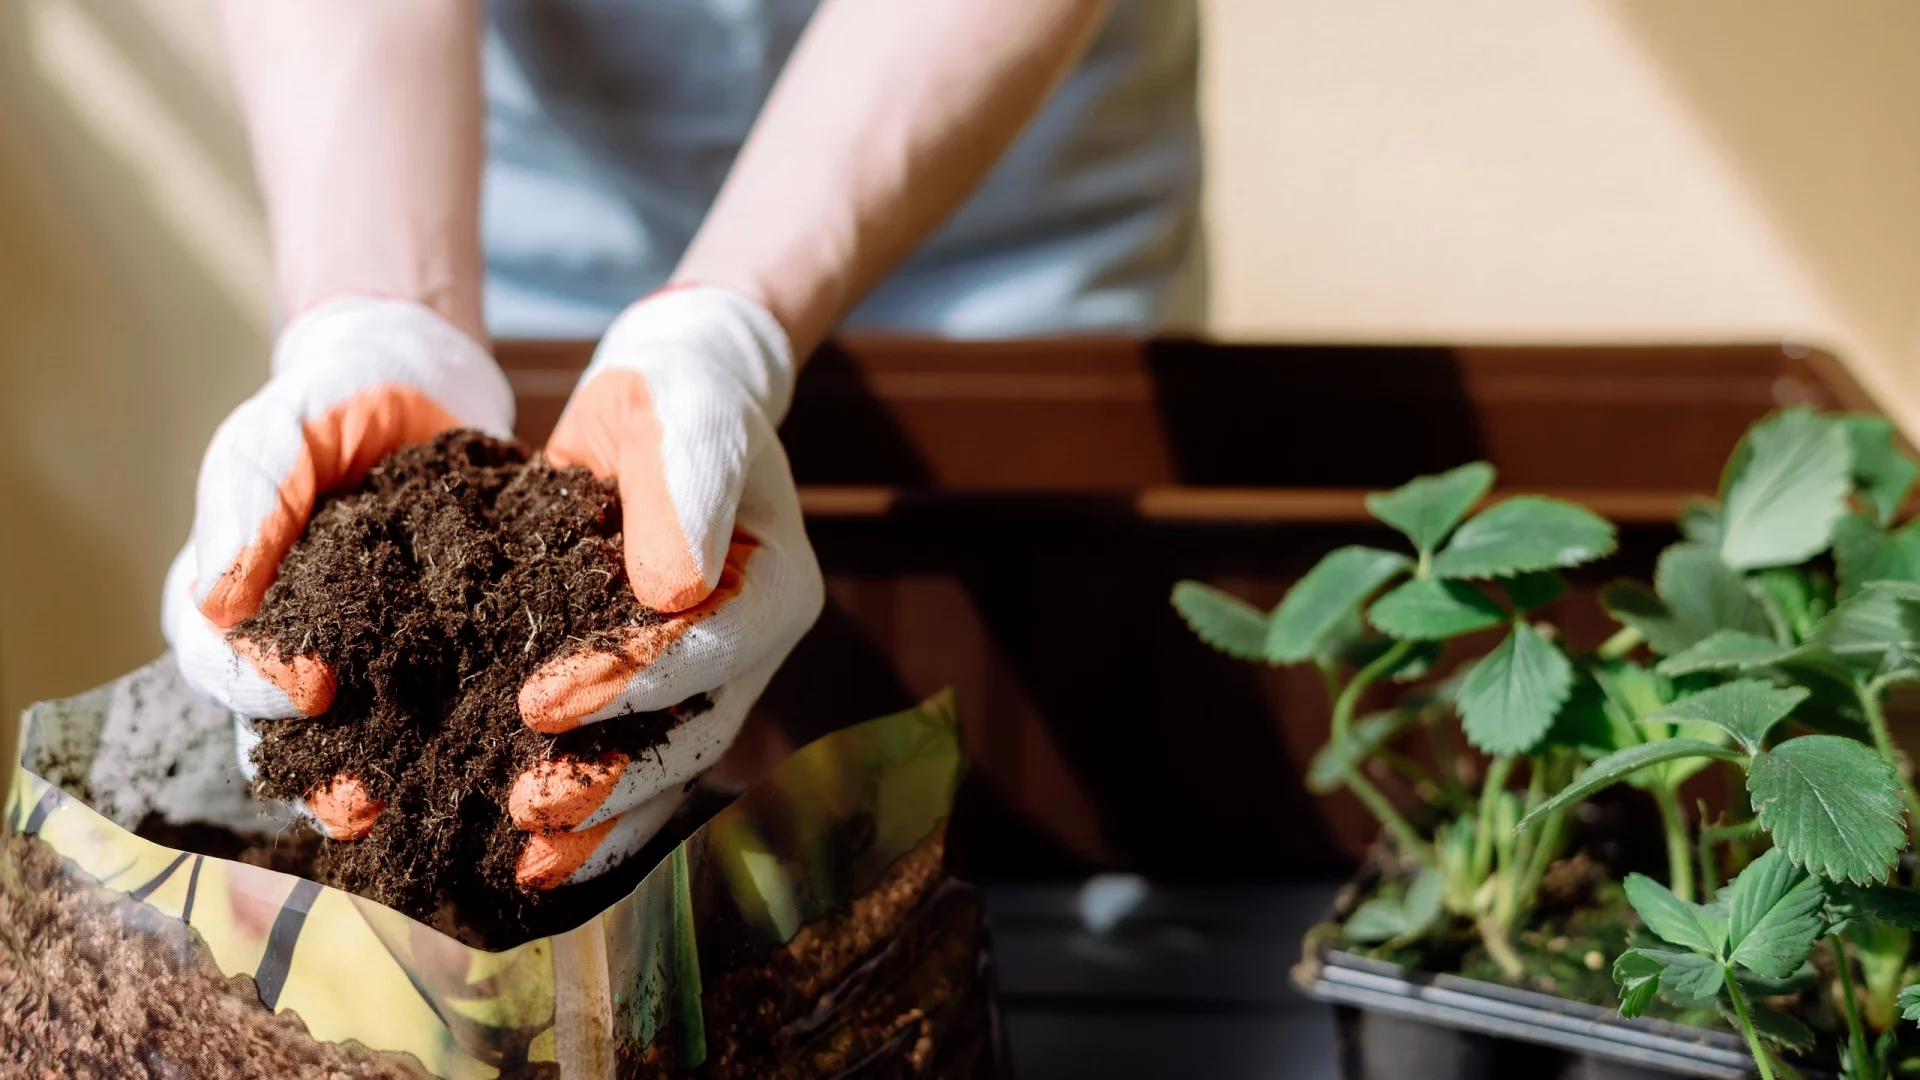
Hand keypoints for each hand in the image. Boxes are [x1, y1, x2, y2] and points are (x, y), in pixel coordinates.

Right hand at [161, 296, 512, 794]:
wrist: (421, 383)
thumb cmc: (329, 404)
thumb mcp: (280, 433)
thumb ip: (252, 502)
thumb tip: (217, 603)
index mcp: (236, 608)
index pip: (224, 669)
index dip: (256, 688)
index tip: (307, 689)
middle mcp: (298, 652)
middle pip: (291, 739)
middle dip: (321, 778)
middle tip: (360, 803)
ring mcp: (374, 662)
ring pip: (370, 744)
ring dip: (393, 782)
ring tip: (428, 807)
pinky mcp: (450, 658)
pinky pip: (453, 711)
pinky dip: (471, 740)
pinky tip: (503, 759)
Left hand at [505, 286, 824, 889]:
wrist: (665, 407)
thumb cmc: (678, 401)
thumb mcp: (681, 415)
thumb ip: (684, 489)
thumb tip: (675, 591)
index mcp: (776, 588)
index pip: (713, 648)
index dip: (636, 682)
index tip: (543, 702)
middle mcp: (750, 651)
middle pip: (693, 732)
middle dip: (613, 780)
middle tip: (528, 809)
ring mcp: (706, 681)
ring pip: (662, 767)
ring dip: (599, 819)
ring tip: (523, 860)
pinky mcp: (653, 694)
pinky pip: (628, 760)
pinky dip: (585, 808)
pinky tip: (519, 847)